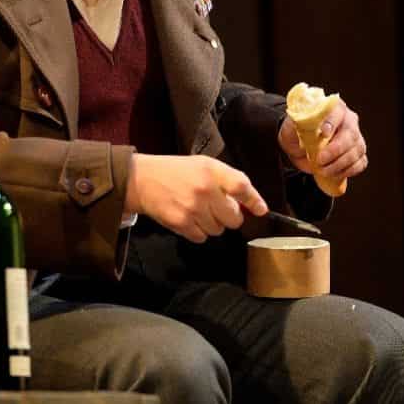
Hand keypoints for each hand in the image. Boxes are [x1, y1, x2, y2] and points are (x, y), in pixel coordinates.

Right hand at [124, 154, 267, 242]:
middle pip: (234, 218)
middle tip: (217, 209)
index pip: (242, 187)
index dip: (254, 201)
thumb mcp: (203, 165)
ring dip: (212, 225)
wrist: (142, 180)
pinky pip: (202, 238)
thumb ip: (227, 180)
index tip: (260, 210)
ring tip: (198, 211)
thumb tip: (250, 204)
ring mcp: (193, 208)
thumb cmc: (177, 171)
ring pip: (218, 230)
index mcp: (212, 170)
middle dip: (229, 217)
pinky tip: (189, 219)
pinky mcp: (181, 223)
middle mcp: (205, 189)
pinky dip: (198, 232)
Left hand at [278, 99, 367, 182]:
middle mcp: (349, 121)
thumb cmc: (296, 133)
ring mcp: (356, 138)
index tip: (323, 133)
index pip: (337, 112)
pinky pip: (360, 163)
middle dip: (335, 150)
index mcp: (334, 108)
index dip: (332, 122)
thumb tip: (302, 119)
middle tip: (320, 160)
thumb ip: (298, 121)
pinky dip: (347, 171)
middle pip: (350, 135)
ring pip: (356, 151)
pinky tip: (334, 173)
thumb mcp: (292, 125)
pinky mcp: (357, 154)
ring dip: (339, 164)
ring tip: (322, 170)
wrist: (299, 149)